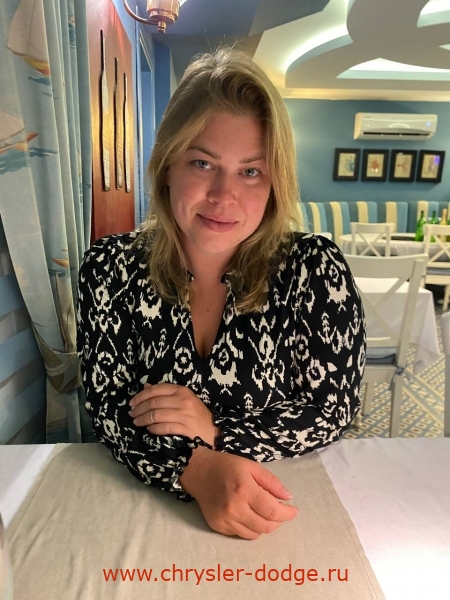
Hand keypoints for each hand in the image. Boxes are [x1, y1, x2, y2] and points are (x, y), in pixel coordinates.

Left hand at [129, 383, 217, 446]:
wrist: (213, 431)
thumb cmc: (196, 414)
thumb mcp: (183, 399)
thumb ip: (165, 393)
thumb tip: (145, 386)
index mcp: (182, 390)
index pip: (157, 390)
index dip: (141, 396)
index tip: (132, 402)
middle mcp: (183, 400)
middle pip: (154, 403)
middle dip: (139, 409)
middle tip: (131, 414)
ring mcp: (185, 415)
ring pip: (157, 415)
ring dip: (143, 420)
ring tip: (137, 422)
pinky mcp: (186, 429)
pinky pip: (164, 428)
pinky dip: (154, 429)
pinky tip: (149, 430)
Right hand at [179, 447, 298, 539]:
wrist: (198, 472)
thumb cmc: (226, 466)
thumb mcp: (251, 466)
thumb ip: (271, 482)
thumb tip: (288, 497)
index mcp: (244, 489)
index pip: (272, 511)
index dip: (287, 513)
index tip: (294, 511)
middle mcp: (234, 508)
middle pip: (266, 526)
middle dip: (278, 521)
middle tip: (280, 512)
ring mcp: (224, 520)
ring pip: (255, 534)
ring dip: (264, 526)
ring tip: (264, 513)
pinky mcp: (217, 527)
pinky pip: (241, 534)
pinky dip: (250, 528)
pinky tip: (248, 515)